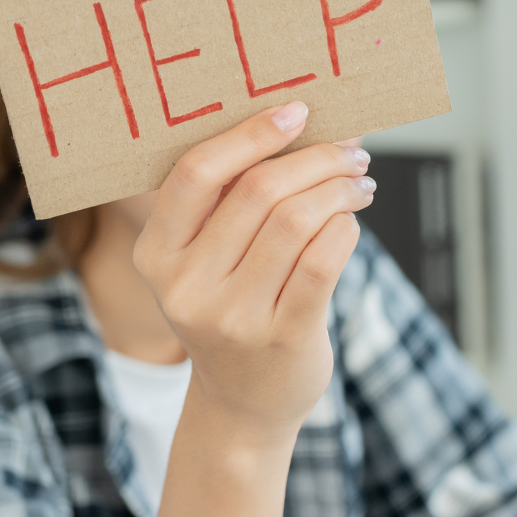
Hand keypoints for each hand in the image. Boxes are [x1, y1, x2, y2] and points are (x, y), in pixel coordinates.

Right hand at [132, 101, 374, 438]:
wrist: (244, 405)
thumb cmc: (233, 309)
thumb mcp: (206, 262)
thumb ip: (230, 203)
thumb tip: (300, 122)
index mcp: (157, 254)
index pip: (197, 174)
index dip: (250, 134)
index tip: (297, 111)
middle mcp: (186, 287)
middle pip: (258, 191)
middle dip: (316, 158)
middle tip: (351, 150)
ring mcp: (233, 318)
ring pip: (297, 221)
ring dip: (339, 189)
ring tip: (359, 182)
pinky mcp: (282, 339)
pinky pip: (324, 260)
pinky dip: (345, 229)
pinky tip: (352, 223)